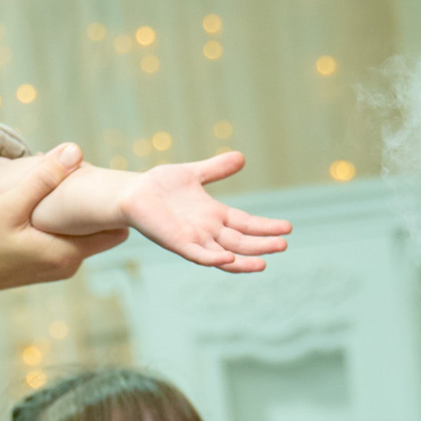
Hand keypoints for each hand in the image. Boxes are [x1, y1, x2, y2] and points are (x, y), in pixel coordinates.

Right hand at [0, 144, 128, 322]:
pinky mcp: (42, 264)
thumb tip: (76, 150)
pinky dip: (59, 219)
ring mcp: (55, 267)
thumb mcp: (8, 205)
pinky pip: (65, 237)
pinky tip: (41, 201)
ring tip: (56, 183)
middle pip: (101, 228)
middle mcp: (68, 264)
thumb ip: (44, 179)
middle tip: (75, 174)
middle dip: (93, 203)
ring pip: (81, 231)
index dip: (110, 202)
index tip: (97, 179)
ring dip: (73, 209)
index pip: (116, 228)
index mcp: (67, 253)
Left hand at [119, 152, 290, 272]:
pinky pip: (198, 255)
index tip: (288, 228)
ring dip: (245, 259)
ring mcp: (194, 239)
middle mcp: (207, 231)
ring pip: (225, 254)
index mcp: (214, 215)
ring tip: (264, 263)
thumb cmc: (159, 186)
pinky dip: (214, 259)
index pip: (246, 223)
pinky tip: (229, 259)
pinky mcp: (177, 243)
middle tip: (284, 244)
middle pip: (241, 241)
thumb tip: (242, 157)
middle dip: (262, 244)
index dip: (266, 226)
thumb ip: (217, 169)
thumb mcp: (194, 173)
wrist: (132, 192)